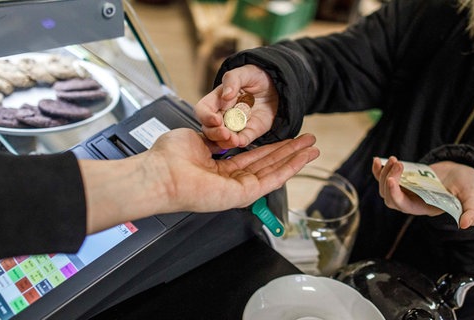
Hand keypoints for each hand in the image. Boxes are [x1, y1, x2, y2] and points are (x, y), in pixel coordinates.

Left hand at [81, 128, 319, 233]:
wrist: (161, 172)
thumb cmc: (170, 157)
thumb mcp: (198, 138)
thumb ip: (216, 137)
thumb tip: (225, 131)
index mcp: (219, 168)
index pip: (252, 157)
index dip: (271, 146)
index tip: (286, 138)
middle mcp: (230, 180)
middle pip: (267, 164)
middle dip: (289, 152)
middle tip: (308, 141)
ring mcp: (237, 189)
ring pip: (273, 172)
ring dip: (295, 159)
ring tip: (313, 147)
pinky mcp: (242, 195)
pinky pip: (271, 180)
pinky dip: (289, 168)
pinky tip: (303, 158)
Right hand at [194, 64, 277, 148]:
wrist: (274, 86)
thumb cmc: (255, 77)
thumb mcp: (244, 72)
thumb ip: (232, 80)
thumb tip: (226, 95)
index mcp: (216, 100)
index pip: (202, 110)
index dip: (206, 116)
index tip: (216, 119)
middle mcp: (221, 115)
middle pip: (209, 129)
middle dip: (215, 133)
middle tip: (225, 133)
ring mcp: (234, 126)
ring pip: (222, 139)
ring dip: (225, 142)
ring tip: (233, 140)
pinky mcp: (248, 133)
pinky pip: (241, 141)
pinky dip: (239, 143)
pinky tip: (240, 141)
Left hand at [372, 156, 473, 228]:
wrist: (461, 172)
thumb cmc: (466, 186)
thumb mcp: (471, 197)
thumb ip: (471, 211)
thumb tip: (467, 224)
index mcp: (424, 208)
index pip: (403, 205)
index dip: (395, 195)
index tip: (392, 180)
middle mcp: (410, 201)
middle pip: (389, 196)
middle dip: (389, 179)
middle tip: (398, 162)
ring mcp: (404, 190)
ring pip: (385, 186)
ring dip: (385, 172)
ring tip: (394, 159)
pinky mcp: (401, 179)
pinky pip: (383, 177)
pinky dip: (378, 170)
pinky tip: (377, 160)